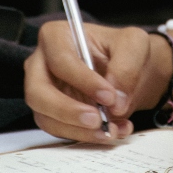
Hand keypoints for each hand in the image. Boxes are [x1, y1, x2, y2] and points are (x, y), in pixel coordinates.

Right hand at [24, 21, 170, 142]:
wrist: (128, 71)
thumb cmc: (124, 50)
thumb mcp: (135, 44)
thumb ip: (127, 66)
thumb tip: (116, 99)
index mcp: (56, 36)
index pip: (60, 60)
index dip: (82, 80)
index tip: (108, 96)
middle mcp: (41, 63)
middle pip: (37, 92)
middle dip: (68, 111)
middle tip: (97, 120)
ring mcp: (43, 90)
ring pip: (46, 117)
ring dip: (79, 130)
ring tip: (111, 129)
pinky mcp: (52, 113)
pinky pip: (60, 130)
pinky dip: (86, 136)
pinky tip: (112, 130)